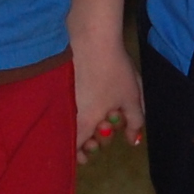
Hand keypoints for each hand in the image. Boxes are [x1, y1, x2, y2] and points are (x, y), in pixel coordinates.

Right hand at [73, 37, 144, 161]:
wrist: (91, 38)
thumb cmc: (114, 70)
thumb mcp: (131, 97)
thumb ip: (135, 122)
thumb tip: (133, 141)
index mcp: (83, 123)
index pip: (74, 149)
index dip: (80, 155)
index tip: (89, 154)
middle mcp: (68, 115)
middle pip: (72, 136)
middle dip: (87, 140)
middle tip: (101, 134)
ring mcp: (62, 100)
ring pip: (70, 120)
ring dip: (84, 123)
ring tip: (100, 116)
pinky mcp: (59, 84)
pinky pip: (67, 104)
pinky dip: (77, 107)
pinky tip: (90, 99)